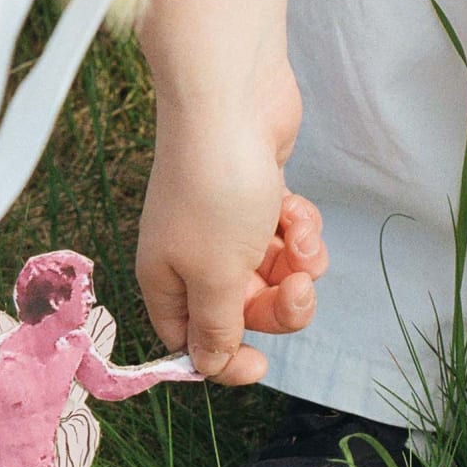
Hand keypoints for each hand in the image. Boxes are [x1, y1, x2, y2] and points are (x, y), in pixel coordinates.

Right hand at [137, 108, 326, 383]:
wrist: (232, 100)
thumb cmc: (215, 190)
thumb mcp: (216, 277)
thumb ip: (216, 328)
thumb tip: (209, 367)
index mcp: (168, 282)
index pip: (192, 342)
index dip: (226, 358)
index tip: (261, 365)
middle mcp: (192, 258)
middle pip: (244, 311)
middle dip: (280, 305)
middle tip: (299, 290)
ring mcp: (226, 227)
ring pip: (272, 275)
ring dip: (296, 263)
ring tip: (298, 237)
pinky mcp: (258, 198)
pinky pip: (286, 237)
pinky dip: (297, 228)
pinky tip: (296, 209)